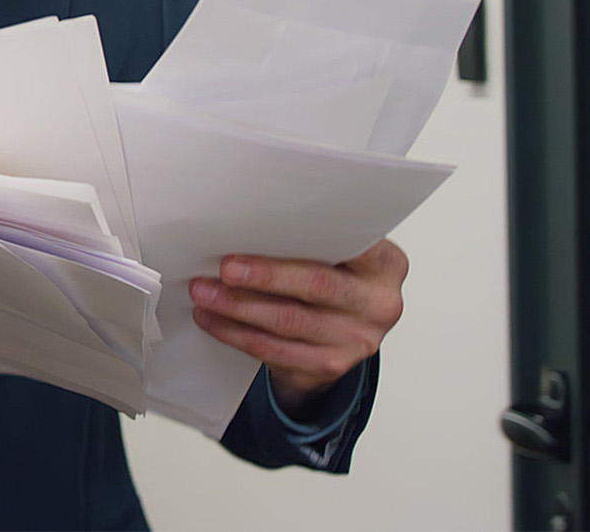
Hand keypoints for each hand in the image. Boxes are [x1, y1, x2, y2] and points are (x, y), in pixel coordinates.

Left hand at [189, 239, 407, 413]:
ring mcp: (358, 339)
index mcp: (385, 264)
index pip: (349, 241)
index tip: (261, 227)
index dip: (304, 235)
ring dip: (239, 307)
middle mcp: (379, 302)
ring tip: (204, 293)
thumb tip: (248, 225)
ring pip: (290, 322)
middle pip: (317, 285)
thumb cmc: (329, 277)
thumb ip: (311, 240)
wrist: (339, 332)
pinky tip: (213, 320)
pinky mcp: (332, 365)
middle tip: (224, 268)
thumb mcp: (334, 253)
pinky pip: (277, 351)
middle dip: (264, 277)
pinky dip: (238, 335)